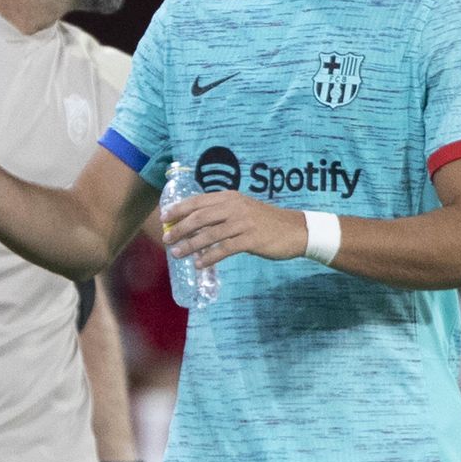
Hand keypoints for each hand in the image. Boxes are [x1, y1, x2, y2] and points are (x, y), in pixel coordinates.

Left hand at [162, 191, 307, 266]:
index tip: (164, 217)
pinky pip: (224, 249)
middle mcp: (235, 207)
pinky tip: (199, 264)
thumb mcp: (242, 209)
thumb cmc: (265, 221)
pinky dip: (209, 256)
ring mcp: (243, 222)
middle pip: (200, 217)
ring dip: (190, 245)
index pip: (198, 200)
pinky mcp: (251, 239)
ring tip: (177, 254)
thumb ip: (221, 212)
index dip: (179, 209)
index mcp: (230, 197)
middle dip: (180, 228)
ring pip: (209, 234)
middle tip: (166, 239)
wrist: (297, 229)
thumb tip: (193, 223)